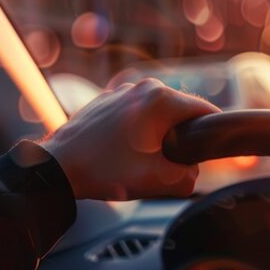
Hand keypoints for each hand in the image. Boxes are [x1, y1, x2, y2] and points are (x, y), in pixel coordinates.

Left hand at [41, 79, 219, 200]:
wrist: (57, 167)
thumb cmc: (105, 171)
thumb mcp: (160, 182)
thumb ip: (190, 177)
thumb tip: (192, 170)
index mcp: (162, 99)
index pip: (206, 113)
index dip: (212, 136)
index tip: (210, 155)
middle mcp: (145, 87)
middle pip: (182, 113)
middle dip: (181, 139)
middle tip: (165, 165)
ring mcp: (124, 91)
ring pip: (159, 115)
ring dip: (158, 136)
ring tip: (139, 160)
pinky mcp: (108, 100)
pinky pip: (137, 115)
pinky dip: (138, 132)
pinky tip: (123, 153)